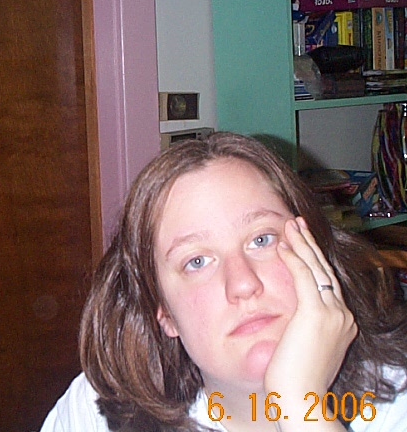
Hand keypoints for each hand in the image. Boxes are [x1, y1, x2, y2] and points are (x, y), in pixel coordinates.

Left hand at [265, 217, 356, 429]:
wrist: (300, 398)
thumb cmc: (293, 379)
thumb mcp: (301, 348)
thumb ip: (300, 329)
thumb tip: (286, 322)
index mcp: (341, 323)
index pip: (326, 283)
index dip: (314, 261)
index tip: (300, 244)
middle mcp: (342, 315)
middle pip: (325, 270)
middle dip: (310, 244)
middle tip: (297, 224)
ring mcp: (333, 314)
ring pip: (316, 269)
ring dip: (301, 243)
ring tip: (289, 225)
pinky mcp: (316, 314)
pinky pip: (303, 277)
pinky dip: (293, 258)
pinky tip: (282, 244)